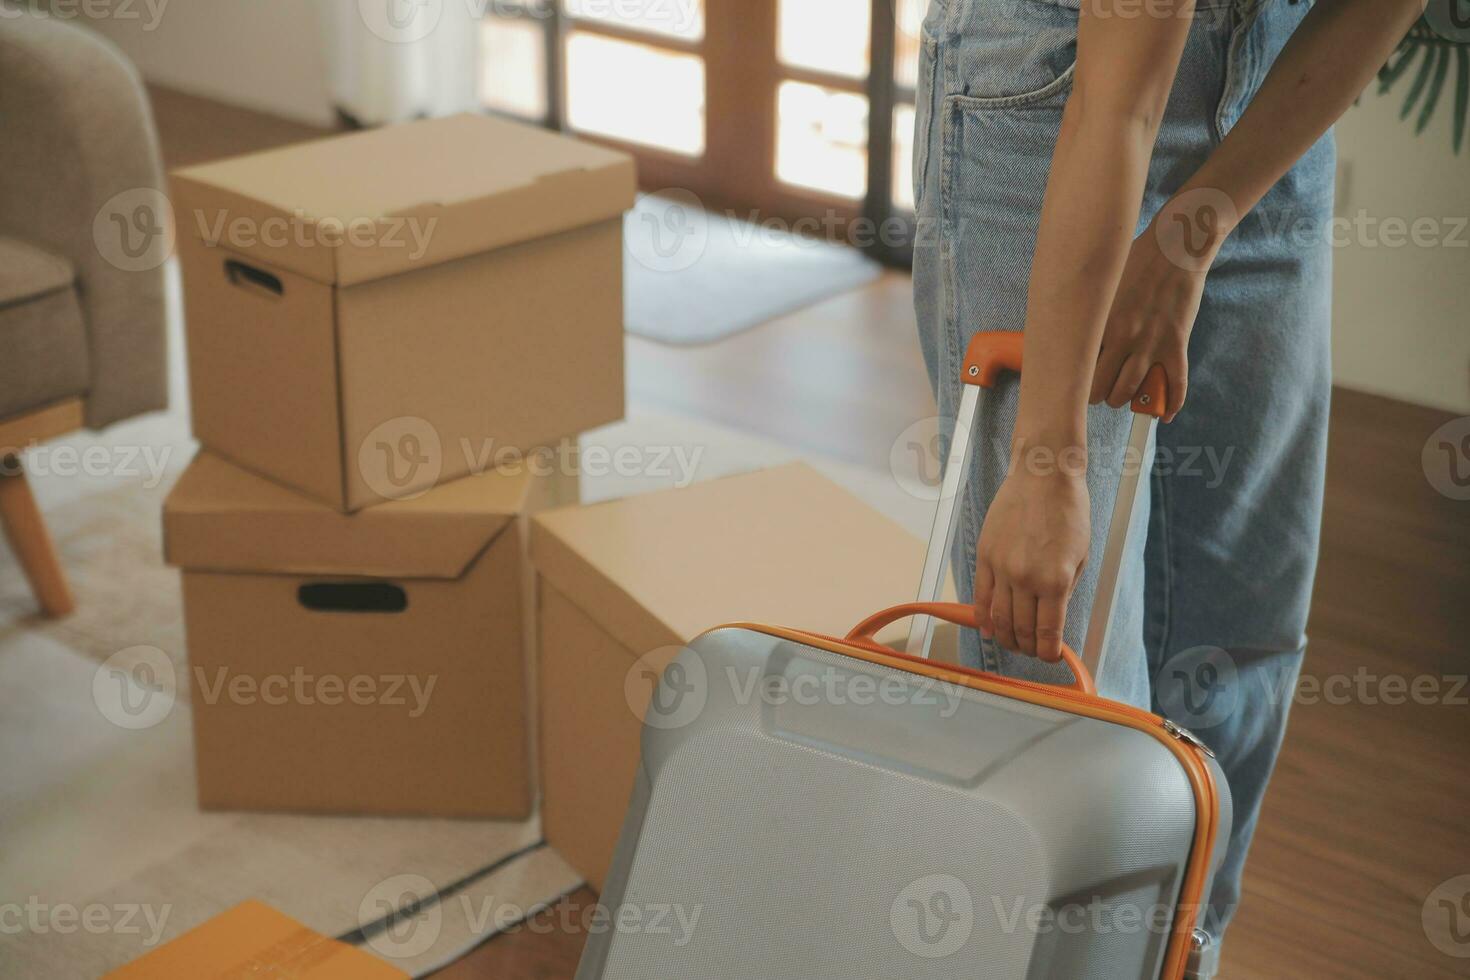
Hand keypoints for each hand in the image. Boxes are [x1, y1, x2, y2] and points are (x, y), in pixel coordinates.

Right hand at [974, 468, 1089, 661]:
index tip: (1050, 656)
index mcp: (1055, 581)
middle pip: (1020, 629)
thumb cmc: (1069, 512)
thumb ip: (1065, 591)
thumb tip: (1053, 620)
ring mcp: (1001, 568)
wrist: (1043, 476)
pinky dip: (983, 617)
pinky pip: (980, 596)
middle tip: (1032, 651)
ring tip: (1012, 643)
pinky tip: (988, 628)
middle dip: (1027, 647)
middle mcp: (1025, 578)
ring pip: (998, 618)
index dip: (1048, 651)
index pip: (1047, 631)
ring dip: (1005, 637)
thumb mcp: (1082, 556)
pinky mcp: (984, 556)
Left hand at [1090, 218, 1208, 422]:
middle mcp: (1123, 338)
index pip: (1077, 368)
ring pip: (1132, 392)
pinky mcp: (1177, 344)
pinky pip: (1176, 384)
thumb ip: (1087, 311)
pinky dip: (1171, 404)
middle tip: (1099, 391)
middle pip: (1101, 389)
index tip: (1071, 384)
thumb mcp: (1100, 286)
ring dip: (1126, 400)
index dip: (1072, 381)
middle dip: (1098, 395)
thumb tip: (1066, 328)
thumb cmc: (1134, 262)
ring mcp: (1151, 343)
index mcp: (1099, 324)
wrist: (1174, 248)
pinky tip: (1166, 414)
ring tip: (1124, 395)